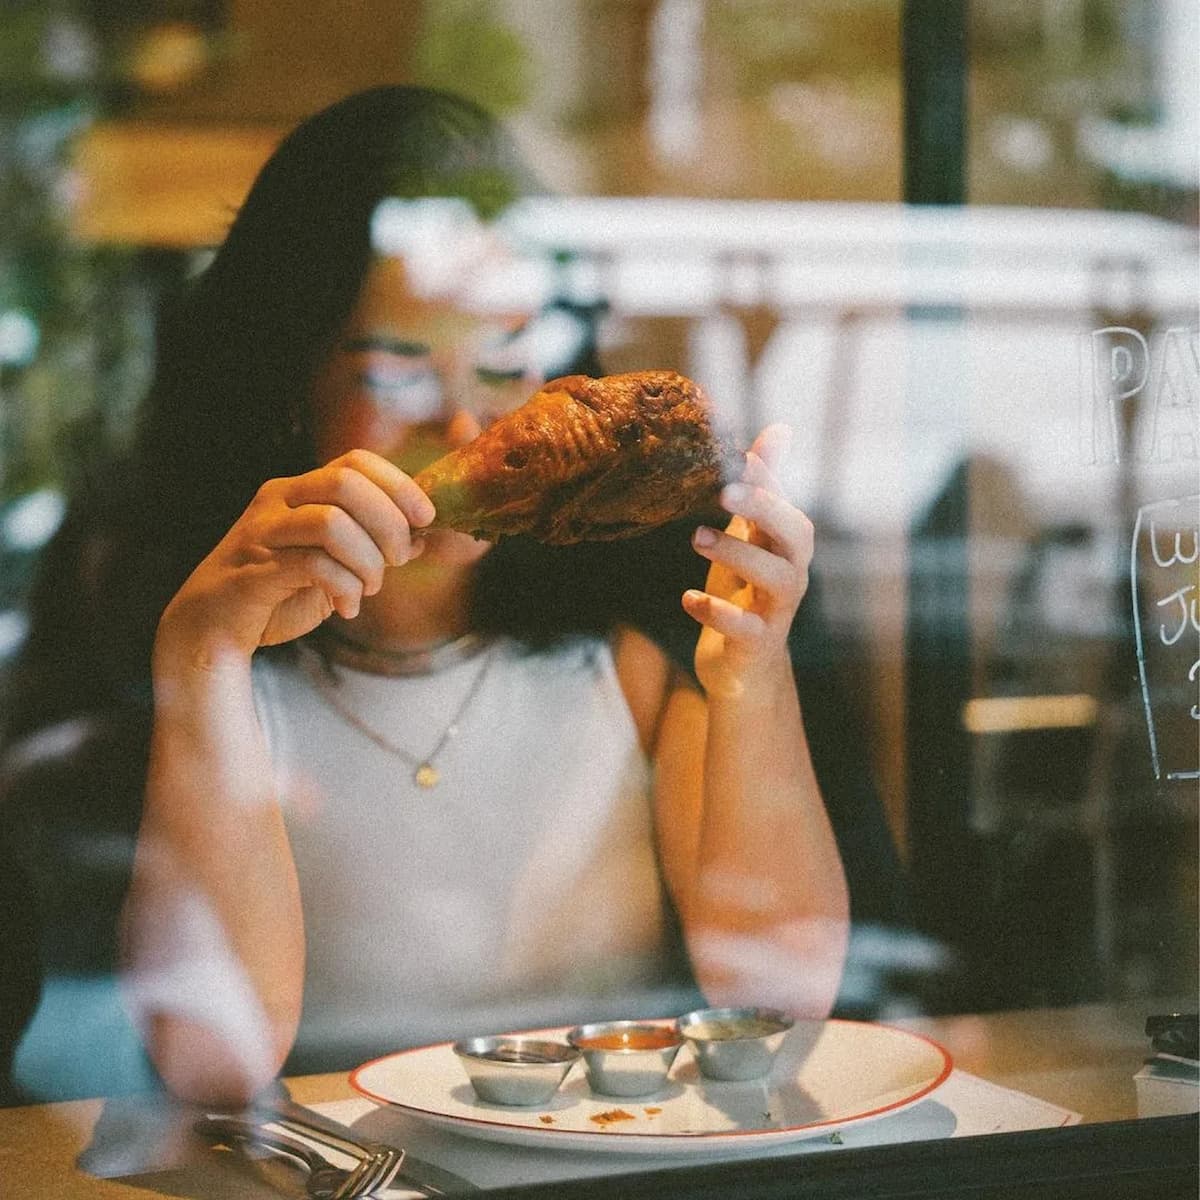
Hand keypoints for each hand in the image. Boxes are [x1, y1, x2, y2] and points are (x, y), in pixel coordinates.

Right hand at [157, 449, 434, 664]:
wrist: (214, 626)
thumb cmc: (280, 591)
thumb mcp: (337, 563)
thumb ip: (373, 546)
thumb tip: (420, 536)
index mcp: (301, 489)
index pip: (357, 462)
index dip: (399, 485)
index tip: (425, 518)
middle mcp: (279, 500)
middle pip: (346, 484)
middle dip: (388, 523)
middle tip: (396, 560)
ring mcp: (263, 531)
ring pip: (331, 523)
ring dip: (367, 561)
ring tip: (368, 587)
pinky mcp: (256, 569)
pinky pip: (313, 565)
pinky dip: (344, 588)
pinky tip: (348, 607)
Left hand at [683, 424, 811, 699]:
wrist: (743, 667)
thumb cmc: (745, 592)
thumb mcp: (750, 536)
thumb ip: (761, 487)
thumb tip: (780, 429)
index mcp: (788, 544)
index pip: (785, 501)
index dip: (766, 478)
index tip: (736, 456)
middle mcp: (793, 573)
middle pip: (797, 535)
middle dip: (765, 509)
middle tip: (722, 491)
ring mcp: (779, 610)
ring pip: (777, 579)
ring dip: (737, 554)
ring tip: (695, 537)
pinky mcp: (758, 644)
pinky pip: (747, 628)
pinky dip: (718, 612)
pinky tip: (690, 599)